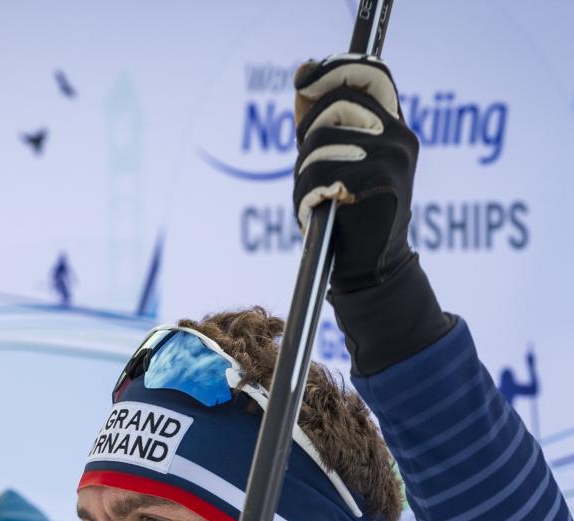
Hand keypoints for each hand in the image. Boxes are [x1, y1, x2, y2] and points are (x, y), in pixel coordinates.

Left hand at [293, 55, 417, 294]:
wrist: (370, 269)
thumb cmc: (347, 216)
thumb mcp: (335, 162)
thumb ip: (320, 120)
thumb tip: (303, 72)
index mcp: (394, 127)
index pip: (371, 75)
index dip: (335, 68)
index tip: (304, 79)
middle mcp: (400, 137)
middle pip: (338, 103)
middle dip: (308, 137)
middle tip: (305, 172)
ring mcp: (395, 159)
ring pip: (323, 143)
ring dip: (303, 176)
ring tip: (311, 201)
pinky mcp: (383, 183)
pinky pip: (324, 175)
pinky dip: (307, 197)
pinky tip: (314, 214)